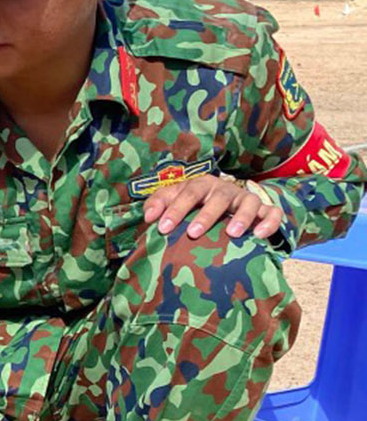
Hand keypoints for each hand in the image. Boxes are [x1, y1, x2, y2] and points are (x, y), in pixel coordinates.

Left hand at [144, 175, 283, 240]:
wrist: (226, 203)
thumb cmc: (194, 204)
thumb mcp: (175, 200)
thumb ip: (158, 204)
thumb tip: (147, 217)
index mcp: (202, 185)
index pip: (187, 193)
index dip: (175, 209)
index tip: (163, 228)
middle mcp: (225, 190)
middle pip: (218, 198)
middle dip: (206, 215)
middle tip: (193, 233)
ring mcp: (246, 199)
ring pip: (249, 203)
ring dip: (242, 217)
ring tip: (232, 234)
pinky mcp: (265, 210)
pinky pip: (273, 214)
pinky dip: (269, 223)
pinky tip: (258, 235)